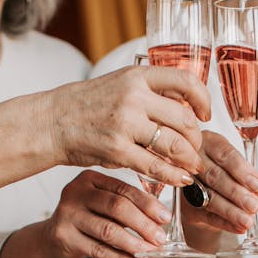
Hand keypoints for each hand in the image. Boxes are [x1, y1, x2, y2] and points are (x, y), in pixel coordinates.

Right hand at [42, 170, 171, 257]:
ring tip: (152, 254)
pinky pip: (100, 251)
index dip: (148, 204)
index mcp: (90, 179)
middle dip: (144, 225)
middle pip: (117, 207)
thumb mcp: (103, 205)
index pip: (124, 189)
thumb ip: (128, 208)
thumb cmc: (85, 219)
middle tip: (160, 239)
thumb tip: (161, 221)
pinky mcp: (65, 238)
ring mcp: (68, 215)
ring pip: (109, 231)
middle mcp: (76, 193)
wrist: (52, 238)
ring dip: (135, 245)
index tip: (165, 218)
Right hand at [50, 66, 210, 187]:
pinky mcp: (117, 150)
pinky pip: (156, 166)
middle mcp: (133, 97)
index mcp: (137, 77)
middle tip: (196, 149)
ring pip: (175, 145)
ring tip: (191, 167)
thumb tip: (186, 106)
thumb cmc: (86, 106)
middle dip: (196, 139)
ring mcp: (125, 124)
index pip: (185, 81)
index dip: (203, 99)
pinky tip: (180, 179)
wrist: (52, 122)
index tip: (205, 114)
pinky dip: (173, 175)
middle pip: (184, 120)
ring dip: (189, 159)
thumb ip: (150, 92)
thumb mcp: (119, 85)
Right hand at [182, 131, 257, 248]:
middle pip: (215, 177)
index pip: (225, 155)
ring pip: (210, 198)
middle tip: (253, 204)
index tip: (257, 184)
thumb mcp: (239, 169)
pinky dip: (225, 223)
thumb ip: (252, 176)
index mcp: (211, 144)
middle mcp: (196, 161)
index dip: (241, 170)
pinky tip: (238, 227)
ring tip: (247, 220)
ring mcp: (188, 184)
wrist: (204, 191)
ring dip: (230, 211)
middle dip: (236, 193)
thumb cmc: (224, 172)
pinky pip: (207, 216)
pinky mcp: (188, 206)